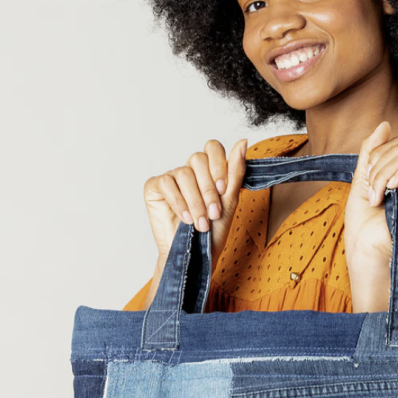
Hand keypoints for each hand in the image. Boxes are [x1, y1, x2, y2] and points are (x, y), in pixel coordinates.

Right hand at [143, 138, 247, 272]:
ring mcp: (171, 178)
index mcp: (208, 170)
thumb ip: (235, 172)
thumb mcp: (230, 202)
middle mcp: (189, 171)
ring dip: (195, 201)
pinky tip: (184, 218)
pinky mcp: (154, 187)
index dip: (218, 165)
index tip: (223, 189)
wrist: (195, 255)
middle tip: (213, 213)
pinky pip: (166, 183)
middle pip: (197, 159)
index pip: (212, 147)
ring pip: (183, 173)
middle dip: (208, 189)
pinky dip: (178, 202)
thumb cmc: (213, 231)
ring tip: (200, 223)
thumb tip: (243, 142)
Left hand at [343, 121, 397, 269]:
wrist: (364, 248)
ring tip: (378, 197)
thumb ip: (373, 150)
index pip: (396, 144)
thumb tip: (385, 124)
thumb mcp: (362, 177)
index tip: (367, 180)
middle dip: (378, 166)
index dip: (377, 155)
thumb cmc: (363, 222)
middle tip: (372, 192)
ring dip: (384, 174)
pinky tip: (392, 190)